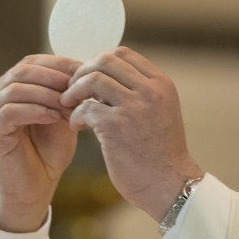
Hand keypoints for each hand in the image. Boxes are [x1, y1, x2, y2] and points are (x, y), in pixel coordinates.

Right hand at [0, 54, 80, 231]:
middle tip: (78, 88)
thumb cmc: (50, 150)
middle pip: (23, 70)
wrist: (38, 186)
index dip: (59, 63)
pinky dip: (35, 110)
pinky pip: (10, 111)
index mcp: (13, 85)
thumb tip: (84, 68)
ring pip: (16, 88)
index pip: (33, 61)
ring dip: (47, 94)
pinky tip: (54, 118)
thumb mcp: (63, 115)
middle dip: (54, 77)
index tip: (85, 70)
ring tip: (69, 106)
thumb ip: (67, 92)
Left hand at [60, 46, 203, 221]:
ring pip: (93, 79)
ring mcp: (135, 107)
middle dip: (83, 72)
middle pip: (106, 60)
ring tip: (69, 105)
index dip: (98, 62)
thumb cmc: (160, 152)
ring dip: (74, 91)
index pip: (123, 53)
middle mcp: (151, 91)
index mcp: (161, 84)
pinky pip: (86, 108)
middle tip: (72, 89)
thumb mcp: (160, 112)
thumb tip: (104, 75)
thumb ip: (140, 91)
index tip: (88, 79)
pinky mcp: (117, 127)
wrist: (170, 185)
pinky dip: (75, 115)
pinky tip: (76, 126)